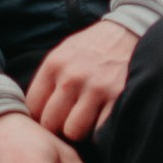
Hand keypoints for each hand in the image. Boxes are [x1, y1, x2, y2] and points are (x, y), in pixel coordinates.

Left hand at [25, 16, 139, 144]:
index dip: (41, 116)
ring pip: (73, 132)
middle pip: (50, 123)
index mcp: (54, 65)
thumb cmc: (93, 48)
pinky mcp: (118, 97)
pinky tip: (103, 117)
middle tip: (69, 121)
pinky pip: (100, 130)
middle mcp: (71, 77)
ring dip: (81, 130)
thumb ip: (49, 79)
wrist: (129, 31)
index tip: (51, 116)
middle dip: (59, 127)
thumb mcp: (64, 53)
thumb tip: (33, 112)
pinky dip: (101, 130)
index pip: (32, 107)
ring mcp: (95, 88)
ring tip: (87, 119)